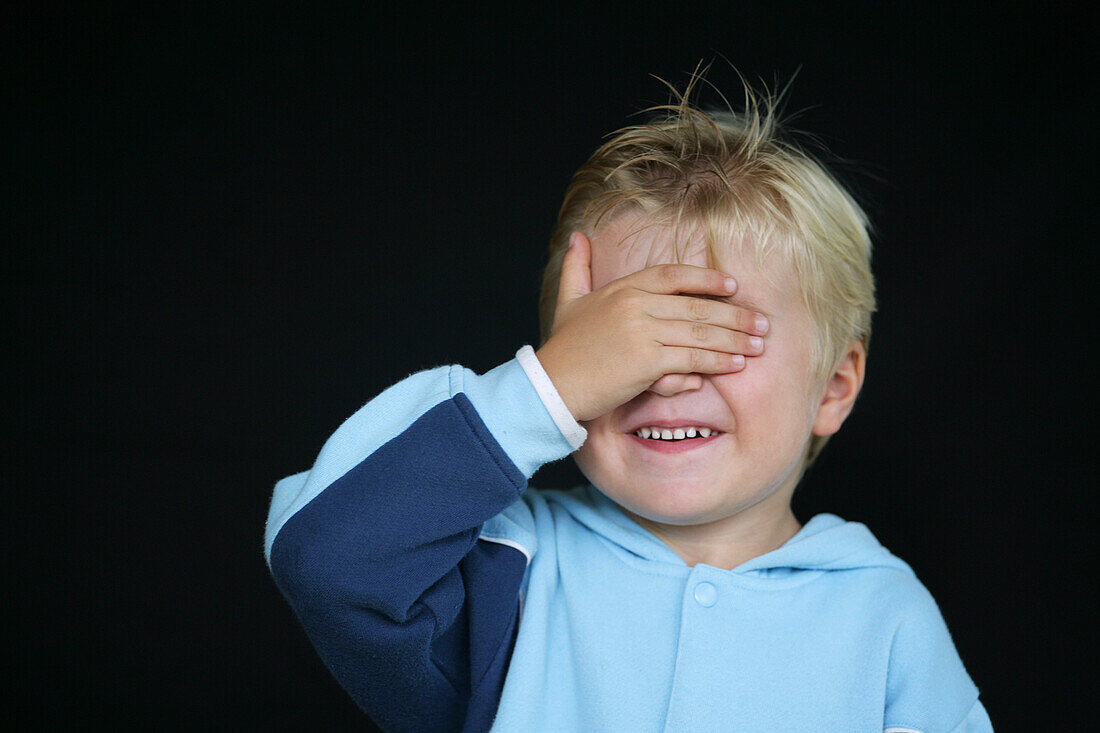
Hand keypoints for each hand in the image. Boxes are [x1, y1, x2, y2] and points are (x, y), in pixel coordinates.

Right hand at [536, 232, 768, 421]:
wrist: (550, 386)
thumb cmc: (562, 348)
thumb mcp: (568, 301)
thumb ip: (576, 268)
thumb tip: (576, 236)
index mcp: (622, 288)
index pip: (673, 275)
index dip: (706, 279)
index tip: (733, 286)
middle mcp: (635, 304)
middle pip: (696, 306)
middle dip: (735, 315)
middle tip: (762, 323)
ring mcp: (642, 331)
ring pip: (700, 332)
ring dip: (734, 339)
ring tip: (758, 345)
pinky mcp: (647, 361)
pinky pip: (692, 359)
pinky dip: (718, 362)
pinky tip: (736, 364)